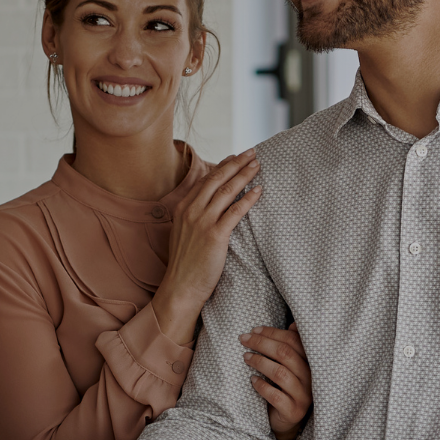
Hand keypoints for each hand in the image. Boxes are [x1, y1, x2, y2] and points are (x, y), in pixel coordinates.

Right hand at [152, 150, 262, 344]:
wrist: (181, 287)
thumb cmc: (186, 264)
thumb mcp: (184, 234)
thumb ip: (194, 217)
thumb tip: (211, 205)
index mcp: (182, 208)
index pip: (206, 180)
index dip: (223, 166)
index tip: (236, 157)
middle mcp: (191, 211)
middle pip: (218, 180)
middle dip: (237, 163)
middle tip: (252, 152)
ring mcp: (202, 222)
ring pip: (227, 191)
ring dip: (244, 175)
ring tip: (258, 165)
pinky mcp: (215, 236)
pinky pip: (236, 211)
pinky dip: (248, 199)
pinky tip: (259, 190)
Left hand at [242, 324, 311, 439]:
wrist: (286, 421)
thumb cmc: (285, 388)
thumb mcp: (290, 366)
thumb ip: (292, 347)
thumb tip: (293, 324)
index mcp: (311, 363)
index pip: (293, 341)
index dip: (272, 333)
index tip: (253, 330)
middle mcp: (310, 378)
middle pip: (285, 354)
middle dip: (262, 344)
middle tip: (243, 340)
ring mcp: (303, 396)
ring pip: (280, 373)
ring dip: (260, 362)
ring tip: (246, 358)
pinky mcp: (293, 411)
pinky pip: (276, 396)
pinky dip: (262, 386)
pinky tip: (252, 380)